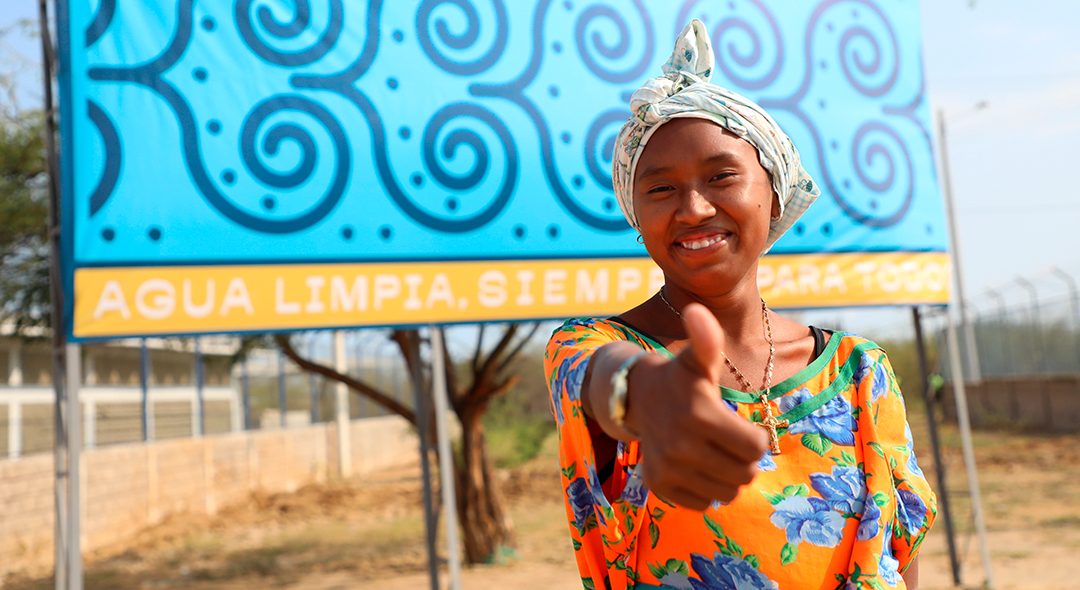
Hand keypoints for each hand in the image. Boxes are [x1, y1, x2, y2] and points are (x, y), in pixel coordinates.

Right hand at [629, 303, 768, 509]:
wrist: (636, 398)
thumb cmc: (679, 378)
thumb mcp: (697, 360)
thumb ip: (706, 340)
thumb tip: (698, 310)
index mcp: (700, 416)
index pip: (757, 448)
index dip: (756, 437)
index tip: (741, 425)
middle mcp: (682, 448)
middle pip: (744, 473)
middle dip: (744, 458)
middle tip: (729, 441)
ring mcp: (669, 470)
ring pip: (727, 492)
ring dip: (728, 476)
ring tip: (715, 454)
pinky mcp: (660, 487)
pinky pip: (704, 503)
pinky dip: (707, 489)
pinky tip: (698, 467)